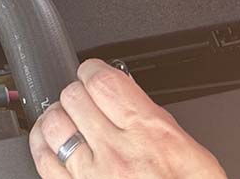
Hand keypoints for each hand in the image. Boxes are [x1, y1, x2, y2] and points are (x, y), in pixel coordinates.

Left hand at [30, 60, 224, 177]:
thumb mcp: (197, 158)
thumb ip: (160, 120)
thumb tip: (131, 95)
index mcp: (150, 134)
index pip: (102, 80)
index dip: (93, 70)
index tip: (95, 75)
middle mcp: (118, 153)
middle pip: (73, 96)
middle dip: (78, 93)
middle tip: (87, 100)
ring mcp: (92, 175)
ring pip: (53, 124)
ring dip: (59, 116)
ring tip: (69, 119)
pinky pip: (43, 160)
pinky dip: (42, 144)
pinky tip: (51, 142)